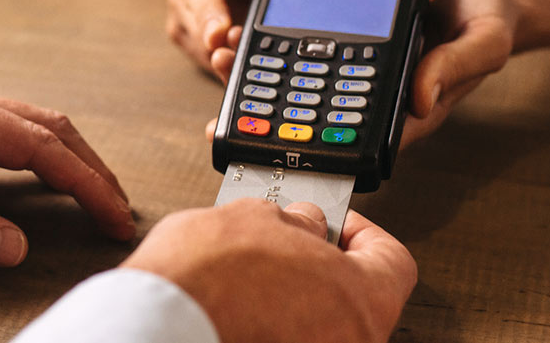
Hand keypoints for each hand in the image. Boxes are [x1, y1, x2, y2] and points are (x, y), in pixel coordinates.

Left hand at [0, 80, 134, 266]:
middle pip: (42, 125)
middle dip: (88, 167)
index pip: (36, 141)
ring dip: (66, 160)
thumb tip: (10, 245)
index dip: (82, 180)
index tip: (111, 214)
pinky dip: (35, 157)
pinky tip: (44, 179)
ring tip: (94, 197)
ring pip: (24, 126)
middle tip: (117, 212)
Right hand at [121, 200, 415, 342]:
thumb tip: (301, 223)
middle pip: (353, 298)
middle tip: (287, 243)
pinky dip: (269, 324)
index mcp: (364, 303)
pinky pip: (285, 338)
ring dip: (291, 297)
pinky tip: (238, 303)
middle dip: (320, 266)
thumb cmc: (206, 282)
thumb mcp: (256, 219)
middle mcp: (349, 342)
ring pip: (317, 323)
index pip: (392, 262)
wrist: (157, 326)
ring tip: (251, 274)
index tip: (335, 222)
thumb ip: (294, 221)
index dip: (363, 233)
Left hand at [197, 0, 517, 144]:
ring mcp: (353, 82)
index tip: (270, 143)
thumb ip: (455, 68)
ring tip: (219, 56)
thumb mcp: (483, 41)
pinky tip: (240, 40)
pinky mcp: (342, 56)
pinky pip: (301, 61)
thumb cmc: (485, 23)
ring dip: (257, 80)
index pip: (353, 145)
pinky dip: (270, 54)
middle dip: (263, 113)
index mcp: (402, 115)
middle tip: (222, 92)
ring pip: (296, 92)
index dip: (309, 150)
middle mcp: (370, 105)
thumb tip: (419, 101)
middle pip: (310, 122)